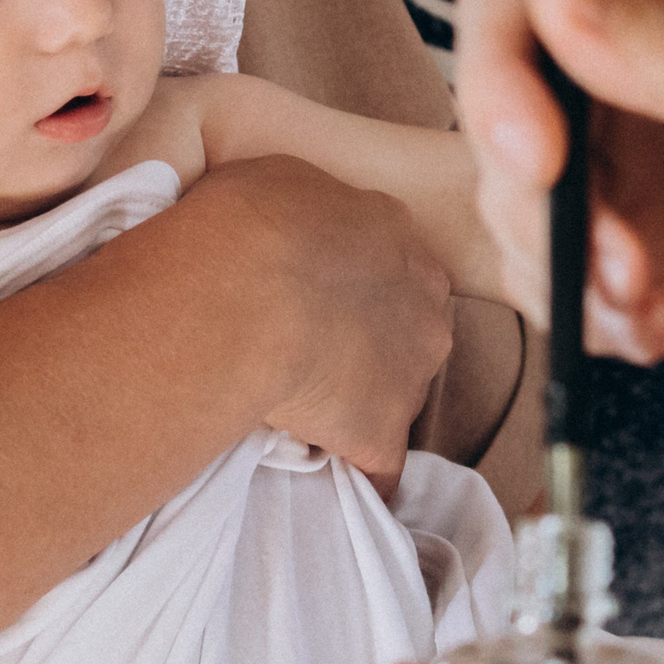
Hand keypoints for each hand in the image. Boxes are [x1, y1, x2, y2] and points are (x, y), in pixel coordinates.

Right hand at [194, 154, 454, 487]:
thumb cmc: (244, 223)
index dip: (349, 283)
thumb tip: (289, 224)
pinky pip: (381, 466)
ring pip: (396, 392)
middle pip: (407, 326)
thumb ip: (301, 208)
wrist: (241, 294)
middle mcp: (421, 299)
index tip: (311, 297)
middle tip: (309, 351)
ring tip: (305, 412)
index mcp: (393, 232)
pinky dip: (365, 477)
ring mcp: (410, 371)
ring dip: (360, 401)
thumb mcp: (273, 180)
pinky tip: (340, 483)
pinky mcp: (382, 432)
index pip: (386, 262)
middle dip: (369, 341)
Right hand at [453, 0, 663, 379]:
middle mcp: (637, 63)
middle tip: (622, 272)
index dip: (500, 73)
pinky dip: (589, 315)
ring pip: (520, 204)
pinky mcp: (643, 243)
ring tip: (650, 313)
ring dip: (565, 272)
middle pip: (502, 110)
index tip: (537, 162)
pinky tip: (656, 332)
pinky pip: (561, 276)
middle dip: (539, 204)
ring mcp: (636, 159)